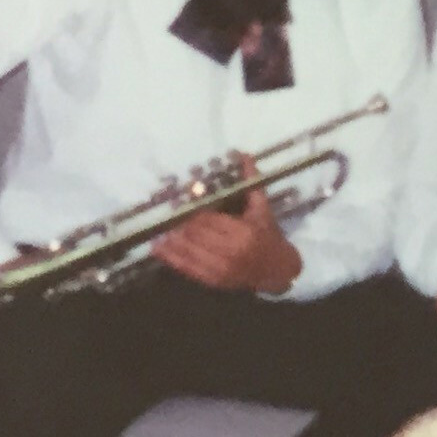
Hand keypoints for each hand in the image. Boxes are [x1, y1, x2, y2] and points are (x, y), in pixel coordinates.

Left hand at [152, 159, 302, 293]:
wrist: (278, 270)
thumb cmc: (269, 236)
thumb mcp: (263, 209)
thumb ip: (251, 183)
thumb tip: (244, 155)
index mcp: (244, 232)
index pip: (209, 218)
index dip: (193, 207)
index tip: (181, 196)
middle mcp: (231, 252)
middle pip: (196, 233)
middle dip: (180, 220)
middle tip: (169, 208)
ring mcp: (221, 269)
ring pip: (188, 250)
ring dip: (172, 238)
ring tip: (160, 227)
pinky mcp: (213, 281)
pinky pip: (187, 268)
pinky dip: (171, 257)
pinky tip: (159, 247)